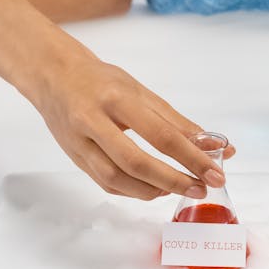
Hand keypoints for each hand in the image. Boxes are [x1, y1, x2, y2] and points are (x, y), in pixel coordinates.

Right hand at [28, 47, 235, 200]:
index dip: (192, 158)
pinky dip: (133, 191)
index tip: (216, 172)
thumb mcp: (140, 91)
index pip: (161, 134)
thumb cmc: (100, 81)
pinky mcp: (74, 159)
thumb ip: (176, 121)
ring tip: (177, 189)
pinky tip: (153, 188)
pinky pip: (106, 183)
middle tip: (201, 188)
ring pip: (117, 179)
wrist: (52, 77)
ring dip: (153, 190)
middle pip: (137, 162)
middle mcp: (94, 121)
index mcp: (117, 99)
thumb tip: (214, 145)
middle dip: (174, 180)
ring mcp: (80, 143)